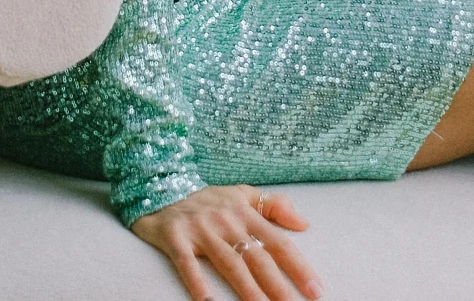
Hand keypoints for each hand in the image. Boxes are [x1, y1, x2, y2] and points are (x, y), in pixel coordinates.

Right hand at [132, 186, 319, 300]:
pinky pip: (187, 263)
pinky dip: (197, 283)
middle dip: (278, 285)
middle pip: (257, 257)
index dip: (298, 267)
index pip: (278, 242)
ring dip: (247, 290)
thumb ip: (273, 206)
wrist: (158, 184)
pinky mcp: (175, 237)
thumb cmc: (205, 198)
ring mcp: (200, 229)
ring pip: (229, 263)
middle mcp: (225, 221)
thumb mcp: (240, 193)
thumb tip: (304, 224)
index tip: (316, 290)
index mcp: (244, 212)